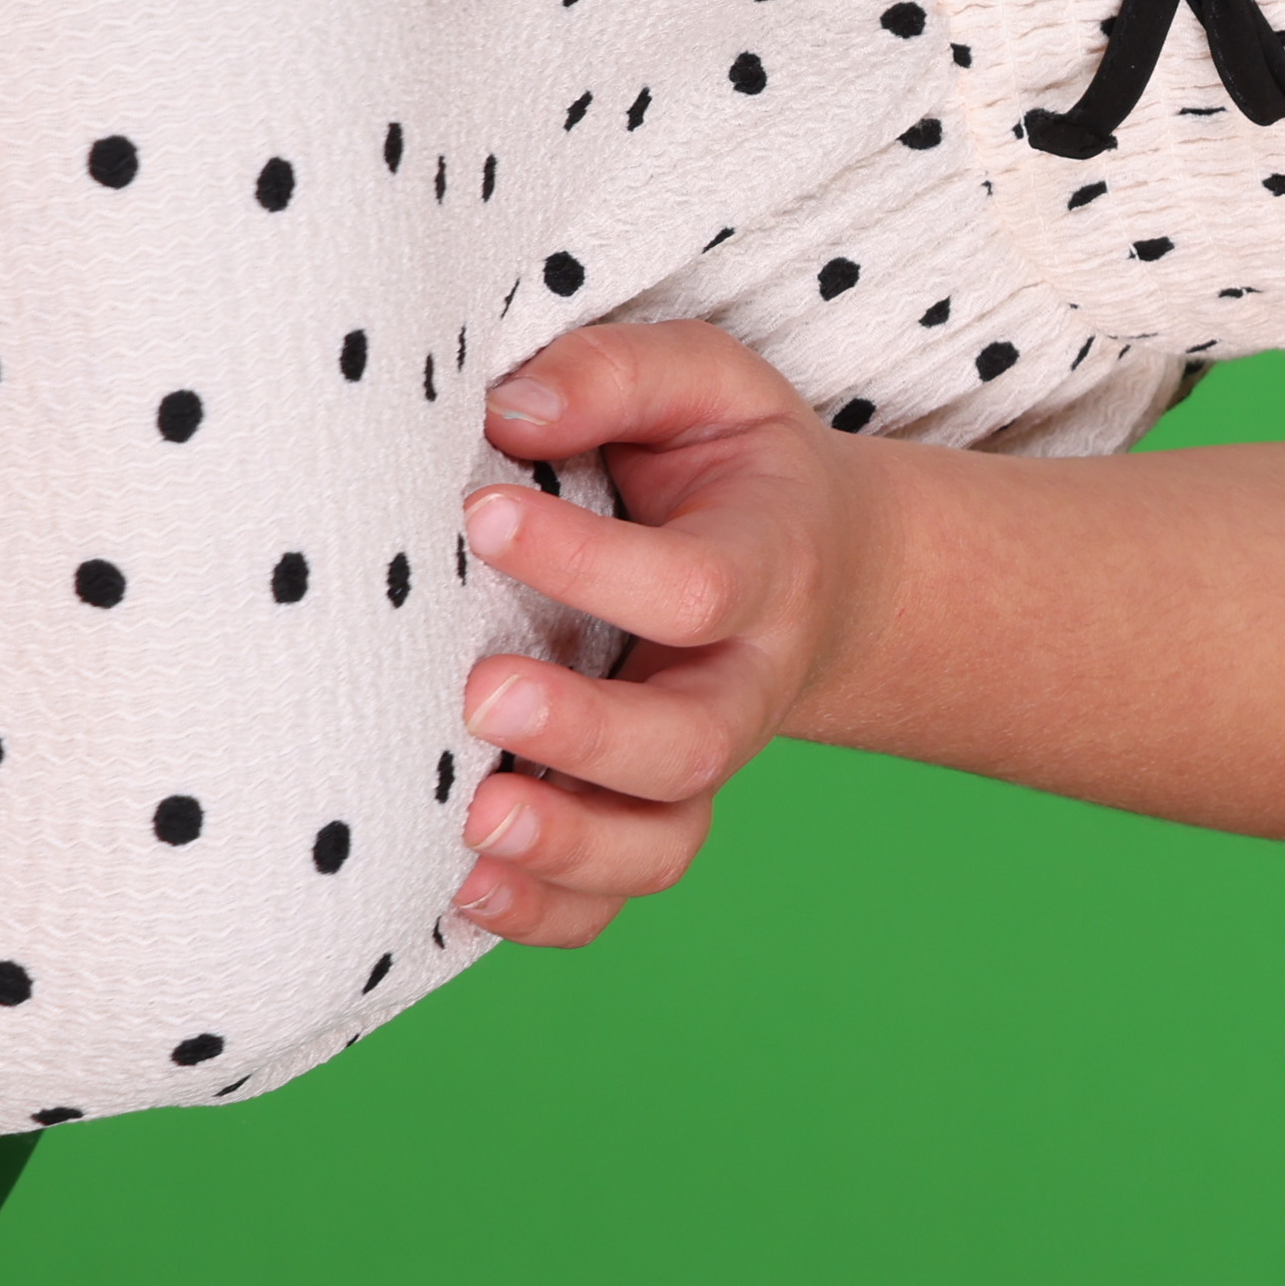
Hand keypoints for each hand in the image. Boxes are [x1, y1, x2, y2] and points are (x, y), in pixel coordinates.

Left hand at [449, 323, 903, 949]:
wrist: (819, 567)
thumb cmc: (731, 464)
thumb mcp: (706, 384)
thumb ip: (617, 373)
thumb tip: (507, 409)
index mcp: (767, 568)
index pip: (697, 586)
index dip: (587, 560)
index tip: (477, 510)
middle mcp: (745, 681)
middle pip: (692, 742)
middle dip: (585, 731)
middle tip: (478, 692)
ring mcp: (702, 761)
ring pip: (663, 839)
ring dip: (567, 844)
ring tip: (471, 818)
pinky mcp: (653, 814)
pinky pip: (620, 896)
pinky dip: (549, 912)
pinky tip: (466, 887)